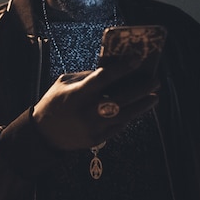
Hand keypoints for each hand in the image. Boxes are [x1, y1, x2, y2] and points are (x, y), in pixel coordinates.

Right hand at [32, 65, 158, 149]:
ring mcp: (94, 127)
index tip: (136, 59)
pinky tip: (137, 109)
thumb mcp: (64, 82)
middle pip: (122, 98)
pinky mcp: (97, 139)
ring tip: (153, 97)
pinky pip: (119, 126)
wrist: (44, 133)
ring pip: (125, 115)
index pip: (104, 77)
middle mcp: (88, 111)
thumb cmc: (54, 102)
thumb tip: (112, 70)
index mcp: (78, 93)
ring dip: (142, 105)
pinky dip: (129, 116)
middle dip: (141, 88)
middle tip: (155, 80)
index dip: (122, 68)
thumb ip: (87, 77)